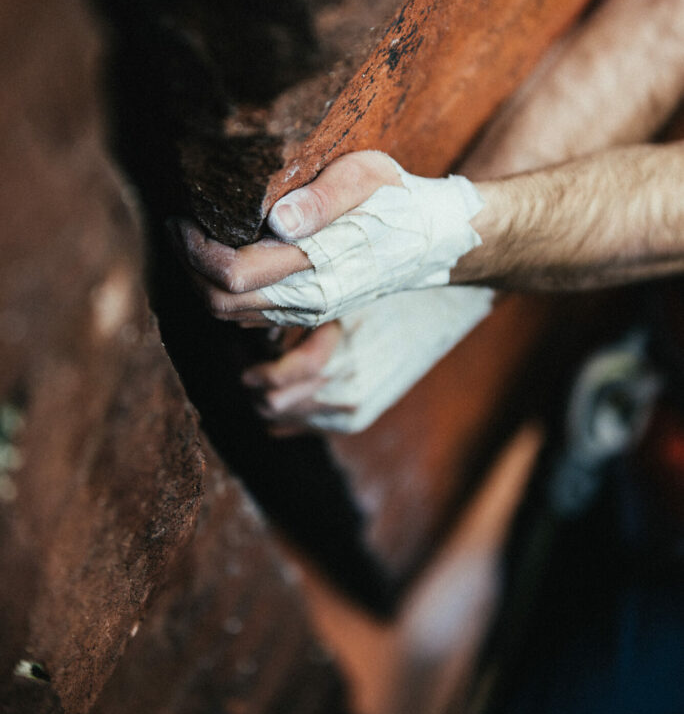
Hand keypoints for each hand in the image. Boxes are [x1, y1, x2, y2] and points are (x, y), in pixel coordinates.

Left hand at [168, 151, 483, 327]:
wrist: (438, 240)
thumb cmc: (400, 200)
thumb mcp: (369, 177)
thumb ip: (325, 197)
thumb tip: (276, 220)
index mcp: (318, 265)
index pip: (233, 274)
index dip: (195, 250)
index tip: (180, 217)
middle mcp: (310, 299)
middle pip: (221, 304)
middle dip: (188, 269)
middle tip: (176, 228)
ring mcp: (310, 311)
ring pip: (233, 317)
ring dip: (204, 283)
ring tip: (193, 240)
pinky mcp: (312, 312)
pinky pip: (252, 318)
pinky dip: (227, 294)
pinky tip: (225, 259)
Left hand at [243, 285, 493, 434]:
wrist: (445, 306)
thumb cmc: (389, 287)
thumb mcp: (341, 292)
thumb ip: (298, 310)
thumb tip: (251, 323)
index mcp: (340, 353)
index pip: (278, 380)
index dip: (255, 372)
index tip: (244, 363)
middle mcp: (347, 388)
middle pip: (275, 405)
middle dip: (256, 386)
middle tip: (249, 365)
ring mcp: (353, 408)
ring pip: (285, 419)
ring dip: (270, 399)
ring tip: (267, 375)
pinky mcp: (359, 417)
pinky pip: (306, 427)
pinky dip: (290, 411)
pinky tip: (289, 390)